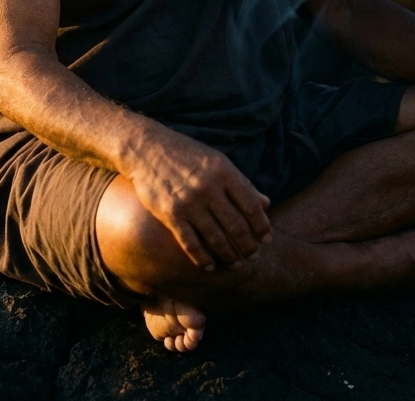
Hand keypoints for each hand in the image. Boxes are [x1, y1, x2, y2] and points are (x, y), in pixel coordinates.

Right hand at [123, 124, 272, 270]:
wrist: (147, 148)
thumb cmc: (186, 154)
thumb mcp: (217, 161)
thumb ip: (241, 182)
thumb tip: (266, 203)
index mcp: (224, 171)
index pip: (251, 205)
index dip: (261, 225)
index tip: (267, 239)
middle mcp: (209, 187)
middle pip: (236, 225)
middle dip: (248, 245)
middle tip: (253, 256)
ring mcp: (189, 202)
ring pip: (216, 238)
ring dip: (229, 255)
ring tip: (235, 264)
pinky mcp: (171, 214)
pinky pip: (191, 243)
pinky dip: (203, 258)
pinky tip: (210, 266)